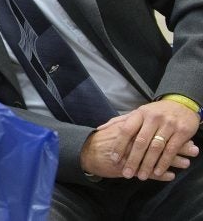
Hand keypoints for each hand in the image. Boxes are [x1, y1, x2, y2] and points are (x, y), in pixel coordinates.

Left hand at [83, 101, 199, 179]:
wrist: (182, 104)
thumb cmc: (156, 112)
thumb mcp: (138, 112)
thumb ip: (119, 121)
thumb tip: (99, 129)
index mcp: (140, 113)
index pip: (126, 130)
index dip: (119, 145)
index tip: (114, 159)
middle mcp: (153, 118)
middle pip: (140, 142)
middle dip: (132, 159)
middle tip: (126, 173)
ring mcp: (168, 125)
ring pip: (155, 147)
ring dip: (147, 164)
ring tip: (140, 176)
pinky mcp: (182, 132)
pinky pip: (171, 150)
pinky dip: (163, 162)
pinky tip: (157, 172)